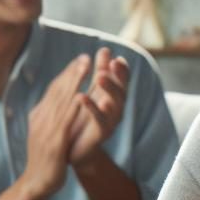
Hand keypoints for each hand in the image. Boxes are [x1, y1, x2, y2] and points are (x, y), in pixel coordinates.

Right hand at [22, 55, 90, 197]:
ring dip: (75, 82)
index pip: (53, 90)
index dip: (67, 74)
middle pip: (58, 91)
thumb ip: (49, 118)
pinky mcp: (54, 142)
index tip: (79, 60)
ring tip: (87, 67)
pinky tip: (84, 95)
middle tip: (85, 56)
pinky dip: (75, 106)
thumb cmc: (45, 160)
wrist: (36, 183)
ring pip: (63, 101)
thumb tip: (54, 103)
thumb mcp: (45, 134)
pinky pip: (66, 121)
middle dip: (72, 72)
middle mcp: (41, 119)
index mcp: (39, 116)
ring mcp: (46, 130)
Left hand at [68, 47, 129, 166]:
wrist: (76, 150)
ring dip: (108, 89)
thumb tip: (106, 49)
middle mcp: (117, 108)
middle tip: (112, 63)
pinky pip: (99, 119)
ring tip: (100, 76)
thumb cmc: (84, 118)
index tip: (117, 58)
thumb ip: (101, 73)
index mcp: (115, 97)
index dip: (122, 69)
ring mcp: (111, 121)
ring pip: (114, 104)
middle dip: (117, 76)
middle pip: (122, 90)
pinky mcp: (101, 133)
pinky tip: (82, 96)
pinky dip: (92, 107)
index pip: (123, 80)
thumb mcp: (93, 92)